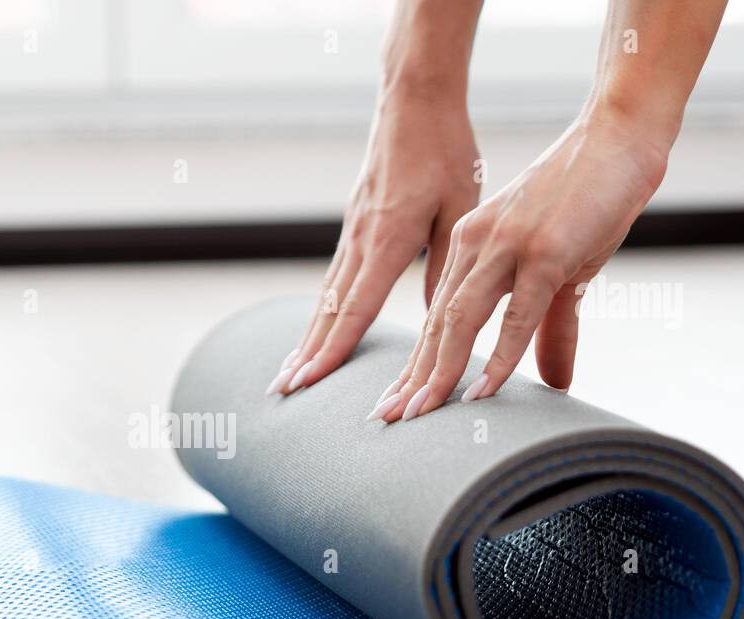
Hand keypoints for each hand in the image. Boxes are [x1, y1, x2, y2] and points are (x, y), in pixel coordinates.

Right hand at [268, 88, 479, 395]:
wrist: (414, 101)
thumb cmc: (447, 152)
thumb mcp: (461, 209)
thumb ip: (447, 267)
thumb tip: (441, 320)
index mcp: (389, 240)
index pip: (355, 307)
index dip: (333, 349)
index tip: (309, 381)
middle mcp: (361, 241)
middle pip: (327, 310)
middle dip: (305, 354)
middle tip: (282, 392)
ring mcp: (353, 233)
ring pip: (325, 297)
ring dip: (307, 338)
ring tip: (290, 372)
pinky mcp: (354, 226)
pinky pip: (333, 278)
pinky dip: (321, 312)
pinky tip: (316, 329)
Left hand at [369, 106, 669, 422]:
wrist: (620, 138)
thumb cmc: (589, 201)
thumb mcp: (562, 272)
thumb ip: (550, 330)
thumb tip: (552, 383)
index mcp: (469, 246)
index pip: (435, 317)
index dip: (414, 364)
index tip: (394, 403)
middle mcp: (476, 245)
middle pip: (435, 323)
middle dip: (411, 376)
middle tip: (386, 419)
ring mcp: (507, 247)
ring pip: (460, 319)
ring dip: (440, 372)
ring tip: (422, 414)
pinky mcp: (544, 251)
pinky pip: (515, 313)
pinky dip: (498, 356)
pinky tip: (482, 391)